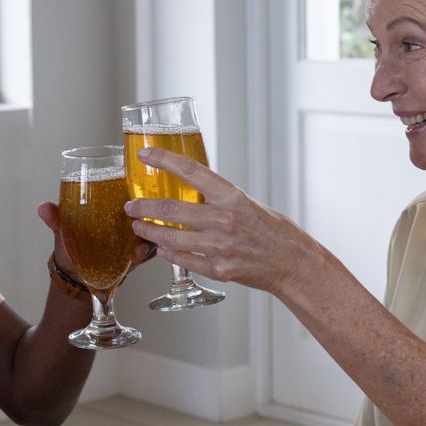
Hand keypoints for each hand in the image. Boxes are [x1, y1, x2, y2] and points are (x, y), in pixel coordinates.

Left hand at [36, 202, 155, 283]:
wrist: (75, 272)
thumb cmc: (70, 243)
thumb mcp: (62, 228)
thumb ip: (54, 218)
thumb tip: (43, 208)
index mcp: (109, 206)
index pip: (128, 190)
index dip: (136, 188)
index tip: (133, 193)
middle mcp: (125, 218)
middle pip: (145, 209)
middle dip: (147, 213)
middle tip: (137, 221)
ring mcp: (132, 235)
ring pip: (150, 229)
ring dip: (147, 235)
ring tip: (139, 246)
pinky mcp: (135, 253)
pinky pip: (147, 250)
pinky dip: (144, 252)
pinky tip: (138, 254)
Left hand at [122, 147, 310, 297]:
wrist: (293, 264)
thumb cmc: (275, 232)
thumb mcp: (248, 204)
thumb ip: (219, 199)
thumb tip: (192, 191)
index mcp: (233, 197)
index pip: (191, 171)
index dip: (164, 160)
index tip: (146, 155)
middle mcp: (225, 220)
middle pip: (172, 208)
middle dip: (144, 207)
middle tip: (131, 206)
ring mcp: (220, 247)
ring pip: (172, 238)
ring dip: (150, 232)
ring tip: (139, 227)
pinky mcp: (219, 270)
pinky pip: (185, 260)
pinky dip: (169, 254)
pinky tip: (161, 249)